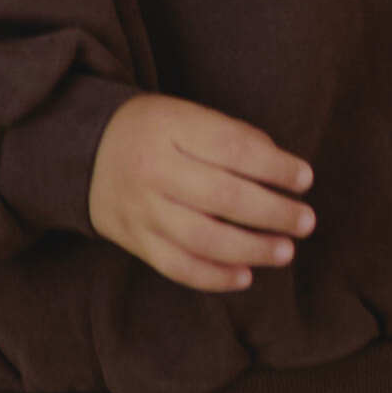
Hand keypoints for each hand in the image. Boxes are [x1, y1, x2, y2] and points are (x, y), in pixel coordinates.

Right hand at [88, 93, 317, 293]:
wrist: (85, 151)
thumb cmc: (155, 132)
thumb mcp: (187, 116)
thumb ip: (232, 137)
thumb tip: (284, 173)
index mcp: (171, 128)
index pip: (233, 149)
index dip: (275, 166)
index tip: (305, 179)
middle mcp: (154, 170)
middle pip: (223, 196)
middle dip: (273, 212)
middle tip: (306, 221)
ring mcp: (142, 209)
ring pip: (202, 237)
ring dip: (251, 249)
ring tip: (285, 251)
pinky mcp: (135, 240)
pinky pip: (178, 266)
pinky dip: (214, 276)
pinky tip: (246, 276)